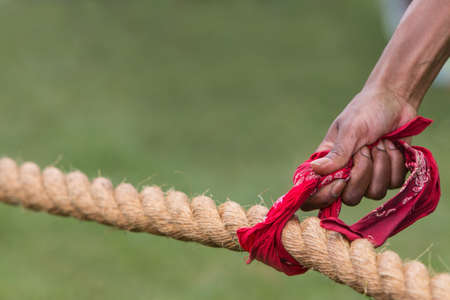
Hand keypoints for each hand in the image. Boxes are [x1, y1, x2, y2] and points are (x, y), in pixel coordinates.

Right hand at [301, 87, 416, 210]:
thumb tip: (314, 170)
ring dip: (382, 164)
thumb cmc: (366, 111)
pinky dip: (396, 161)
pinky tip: (393, 144)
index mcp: (328, 163)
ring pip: (375, 193)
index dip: (326, 196)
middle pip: (350, 197)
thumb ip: (336, 154)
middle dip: (363, 173)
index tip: (341, 181)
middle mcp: (346, 175)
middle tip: (366, 148)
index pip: (317, 193)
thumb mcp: (350, 130)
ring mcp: (368, 177)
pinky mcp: (389, 176)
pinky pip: (394, 183)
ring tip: (380, 142)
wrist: (397, 100)